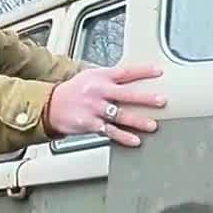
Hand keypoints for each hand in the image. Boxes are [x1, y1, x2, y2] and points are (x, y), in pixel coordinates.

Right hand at [46, 65, 166, 146]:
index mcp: (101, 77)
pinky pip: (110, 131)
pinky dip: (123, 137)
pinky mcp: (90, 124)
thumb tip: (133, 75)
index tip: (159, 71)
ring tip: (153, 125)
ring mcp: (94, 109)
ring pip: (120, 115)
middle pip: (126, 94)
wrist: (50, 105)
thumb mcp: (90, 76)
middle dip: (145, 98)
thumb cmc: (74, 90)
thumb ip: (111, 77)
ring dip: (138, 121)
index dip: (143, 71)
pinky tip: (135, 140)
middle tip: (161, 101)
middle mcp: (99, 92)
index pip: (125, 72)